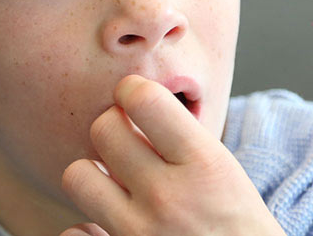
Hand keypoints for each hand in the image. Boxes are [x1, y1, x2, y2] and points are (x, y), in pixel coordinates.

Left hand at [60, 75, 284, 235]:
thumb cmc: (239, 228)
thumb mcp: (226, 173)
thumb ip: (182, 139)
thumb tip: (134, 101)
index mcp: (203, 166)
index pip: (144, 99)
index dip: (131, 90)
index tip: (132, 97)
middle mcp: (167, 198)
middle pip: (103, 129)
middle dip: (113, 128)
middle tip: (126, 143)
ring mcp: (138, 234)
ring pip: (77, 176)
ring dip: (93, 176)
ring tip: (113, 184)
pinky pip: (73, 233)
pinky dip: (86, 230)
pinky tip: (107, 227)